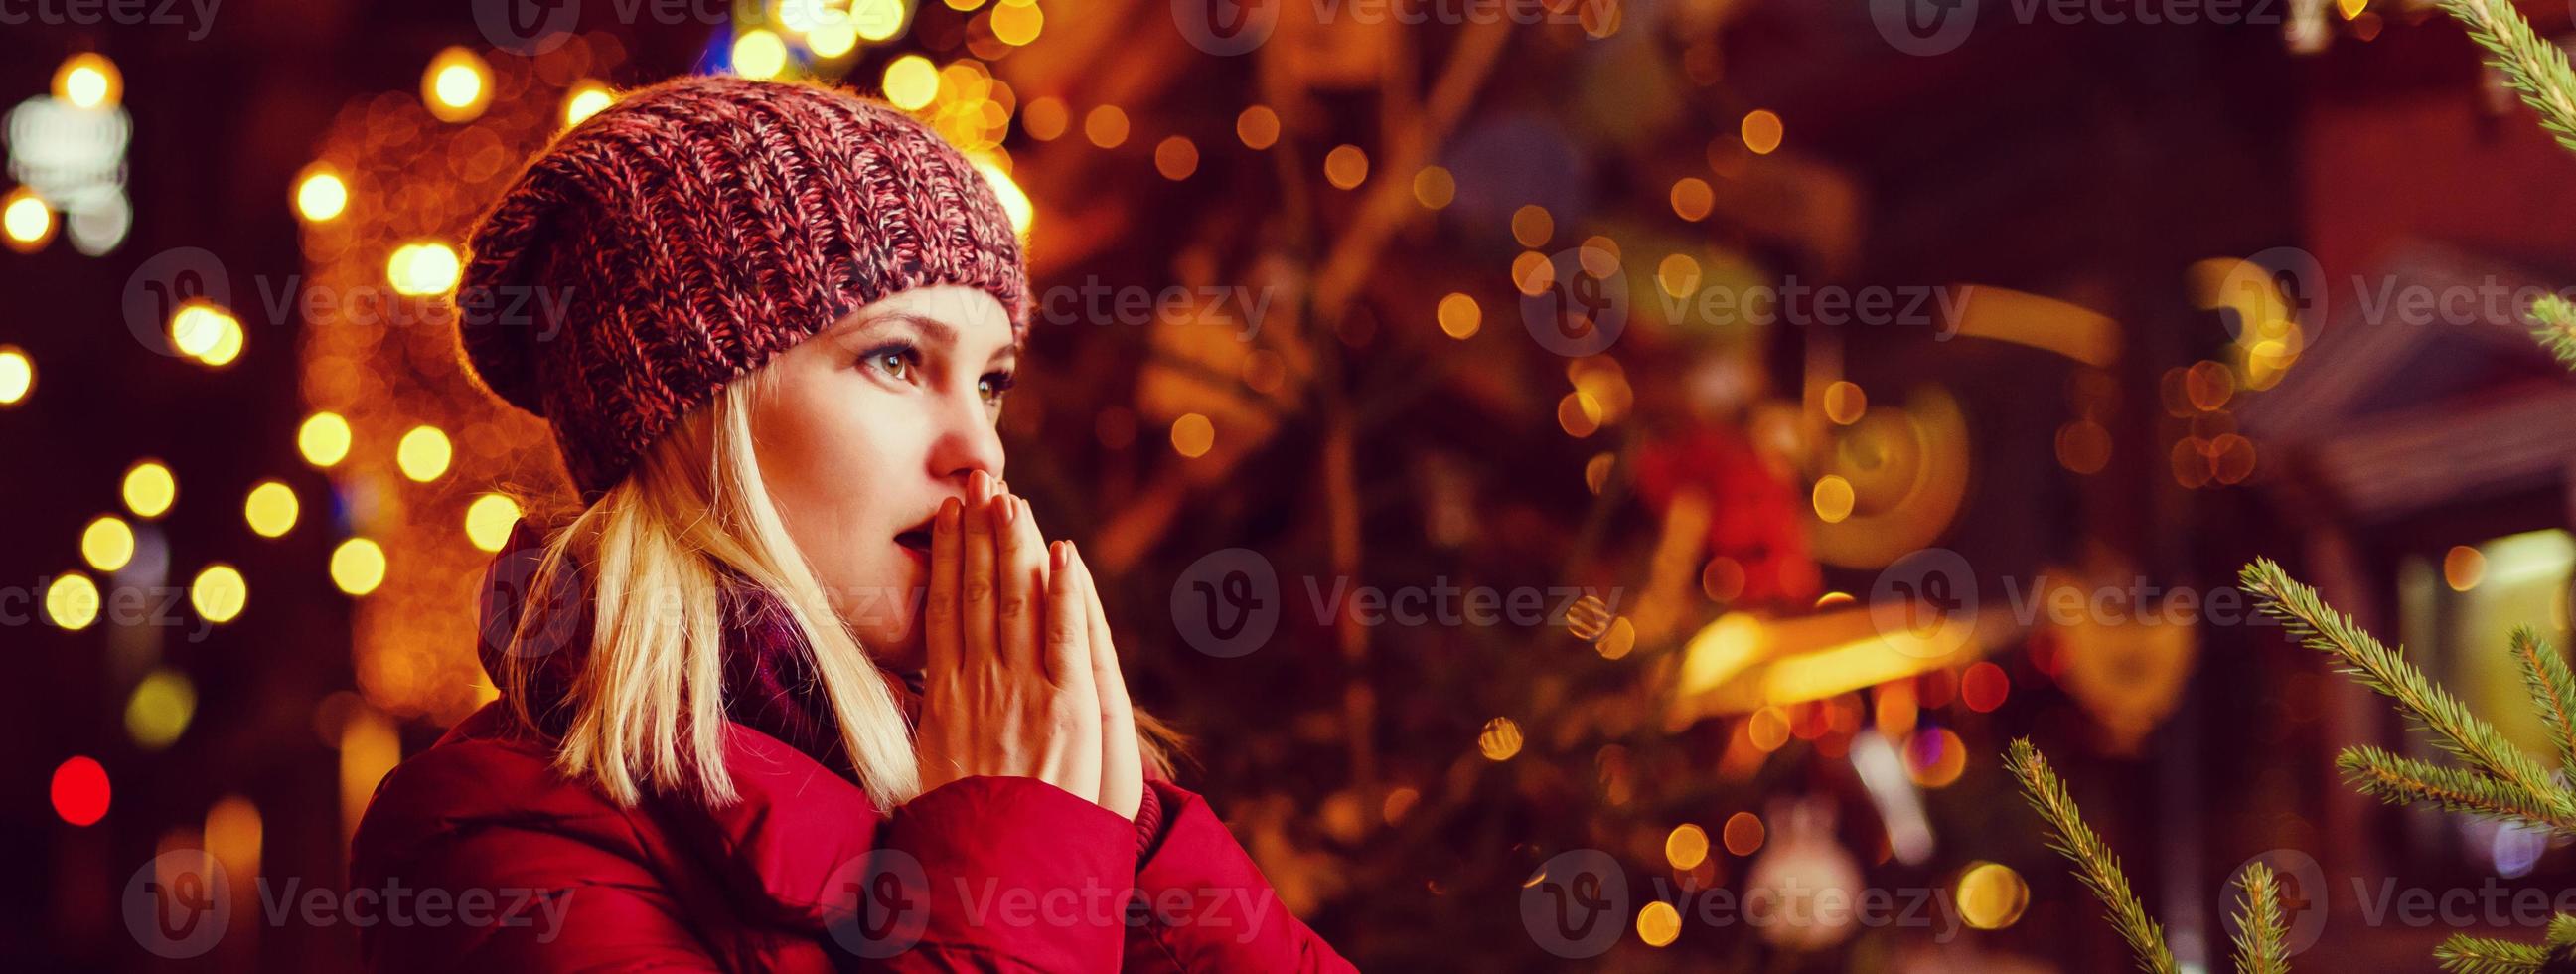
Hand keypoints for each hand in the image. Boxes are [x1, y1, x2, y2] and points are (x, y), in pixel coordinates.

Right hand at [915, 471, 1141, 819]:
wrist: (990, 876)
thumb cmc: (954, 839)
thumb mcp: (916, 780)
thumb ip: (916, 734)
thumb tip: (894, 703)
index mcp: (942, 699)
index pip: (944, 610)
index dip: (949, 557)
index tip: (948, 515)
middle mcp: (979, 686)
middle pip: (978, 592)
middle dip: (981, 531)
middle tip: (982, 480)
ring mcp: (1023, 694)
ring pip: (1017, 602)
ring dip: (1017, 545)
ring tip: (1013, 497)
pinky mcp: (1067, 709)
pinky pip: (1067, 637)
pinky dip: (1066, 593)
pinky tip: (1063, 552)